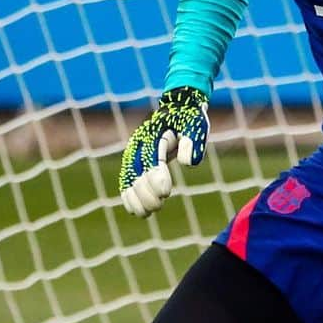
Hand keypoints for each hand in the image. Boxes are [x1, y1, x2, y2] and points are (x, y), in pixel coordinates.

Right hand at [119, 87, 209, 217]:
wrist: (177, 108)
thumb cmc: (189, 119)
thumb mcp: (196, 124)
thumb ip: (193, 141)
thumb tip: (189, 162)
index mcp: (154, 134)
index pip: (152, 157)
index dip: (156, 176)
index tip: (166, 193)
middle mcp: (139, 143)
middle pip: (137, 171)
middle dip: (146, 192)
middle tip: (159, 205)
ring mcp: (133, 153)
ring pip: (128, 178)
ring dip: (136, 198)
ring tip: (147, 214)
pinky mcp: (133, 162)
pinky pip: (127, 181)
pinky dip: (129, 196)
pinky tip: (136, 211)